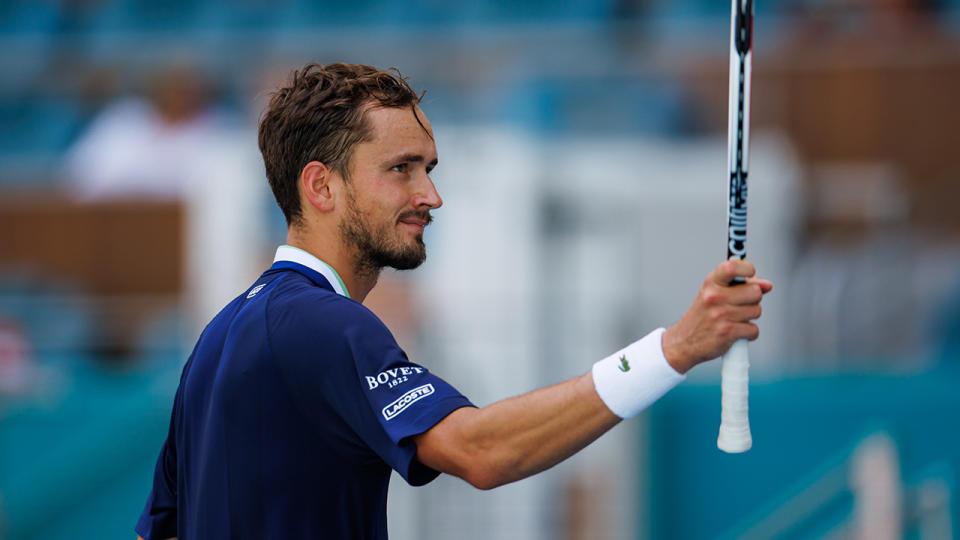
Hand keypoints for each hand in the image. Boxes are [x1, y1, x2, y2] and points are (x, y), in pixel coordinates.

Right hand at [662, 259, 771, 373]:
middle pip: (755, 291)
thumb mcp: (714, 294)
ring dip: (750, 317)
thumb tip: (767, 285)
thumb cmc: (703, 316)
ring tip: (735, 319)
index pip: (732, 267)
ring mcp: (721, 315)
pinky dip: (749, 333)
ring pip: (756, 311)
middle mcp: (714, 297)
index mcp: (710, 284)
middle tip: (740, 304)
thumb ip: (740, 285)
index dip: (747, 268)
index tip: (750, 273)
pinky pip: (754, 329)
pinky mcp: (727, 333)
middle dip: (753, 299)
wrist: (684, 342)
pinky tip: (736, 332)